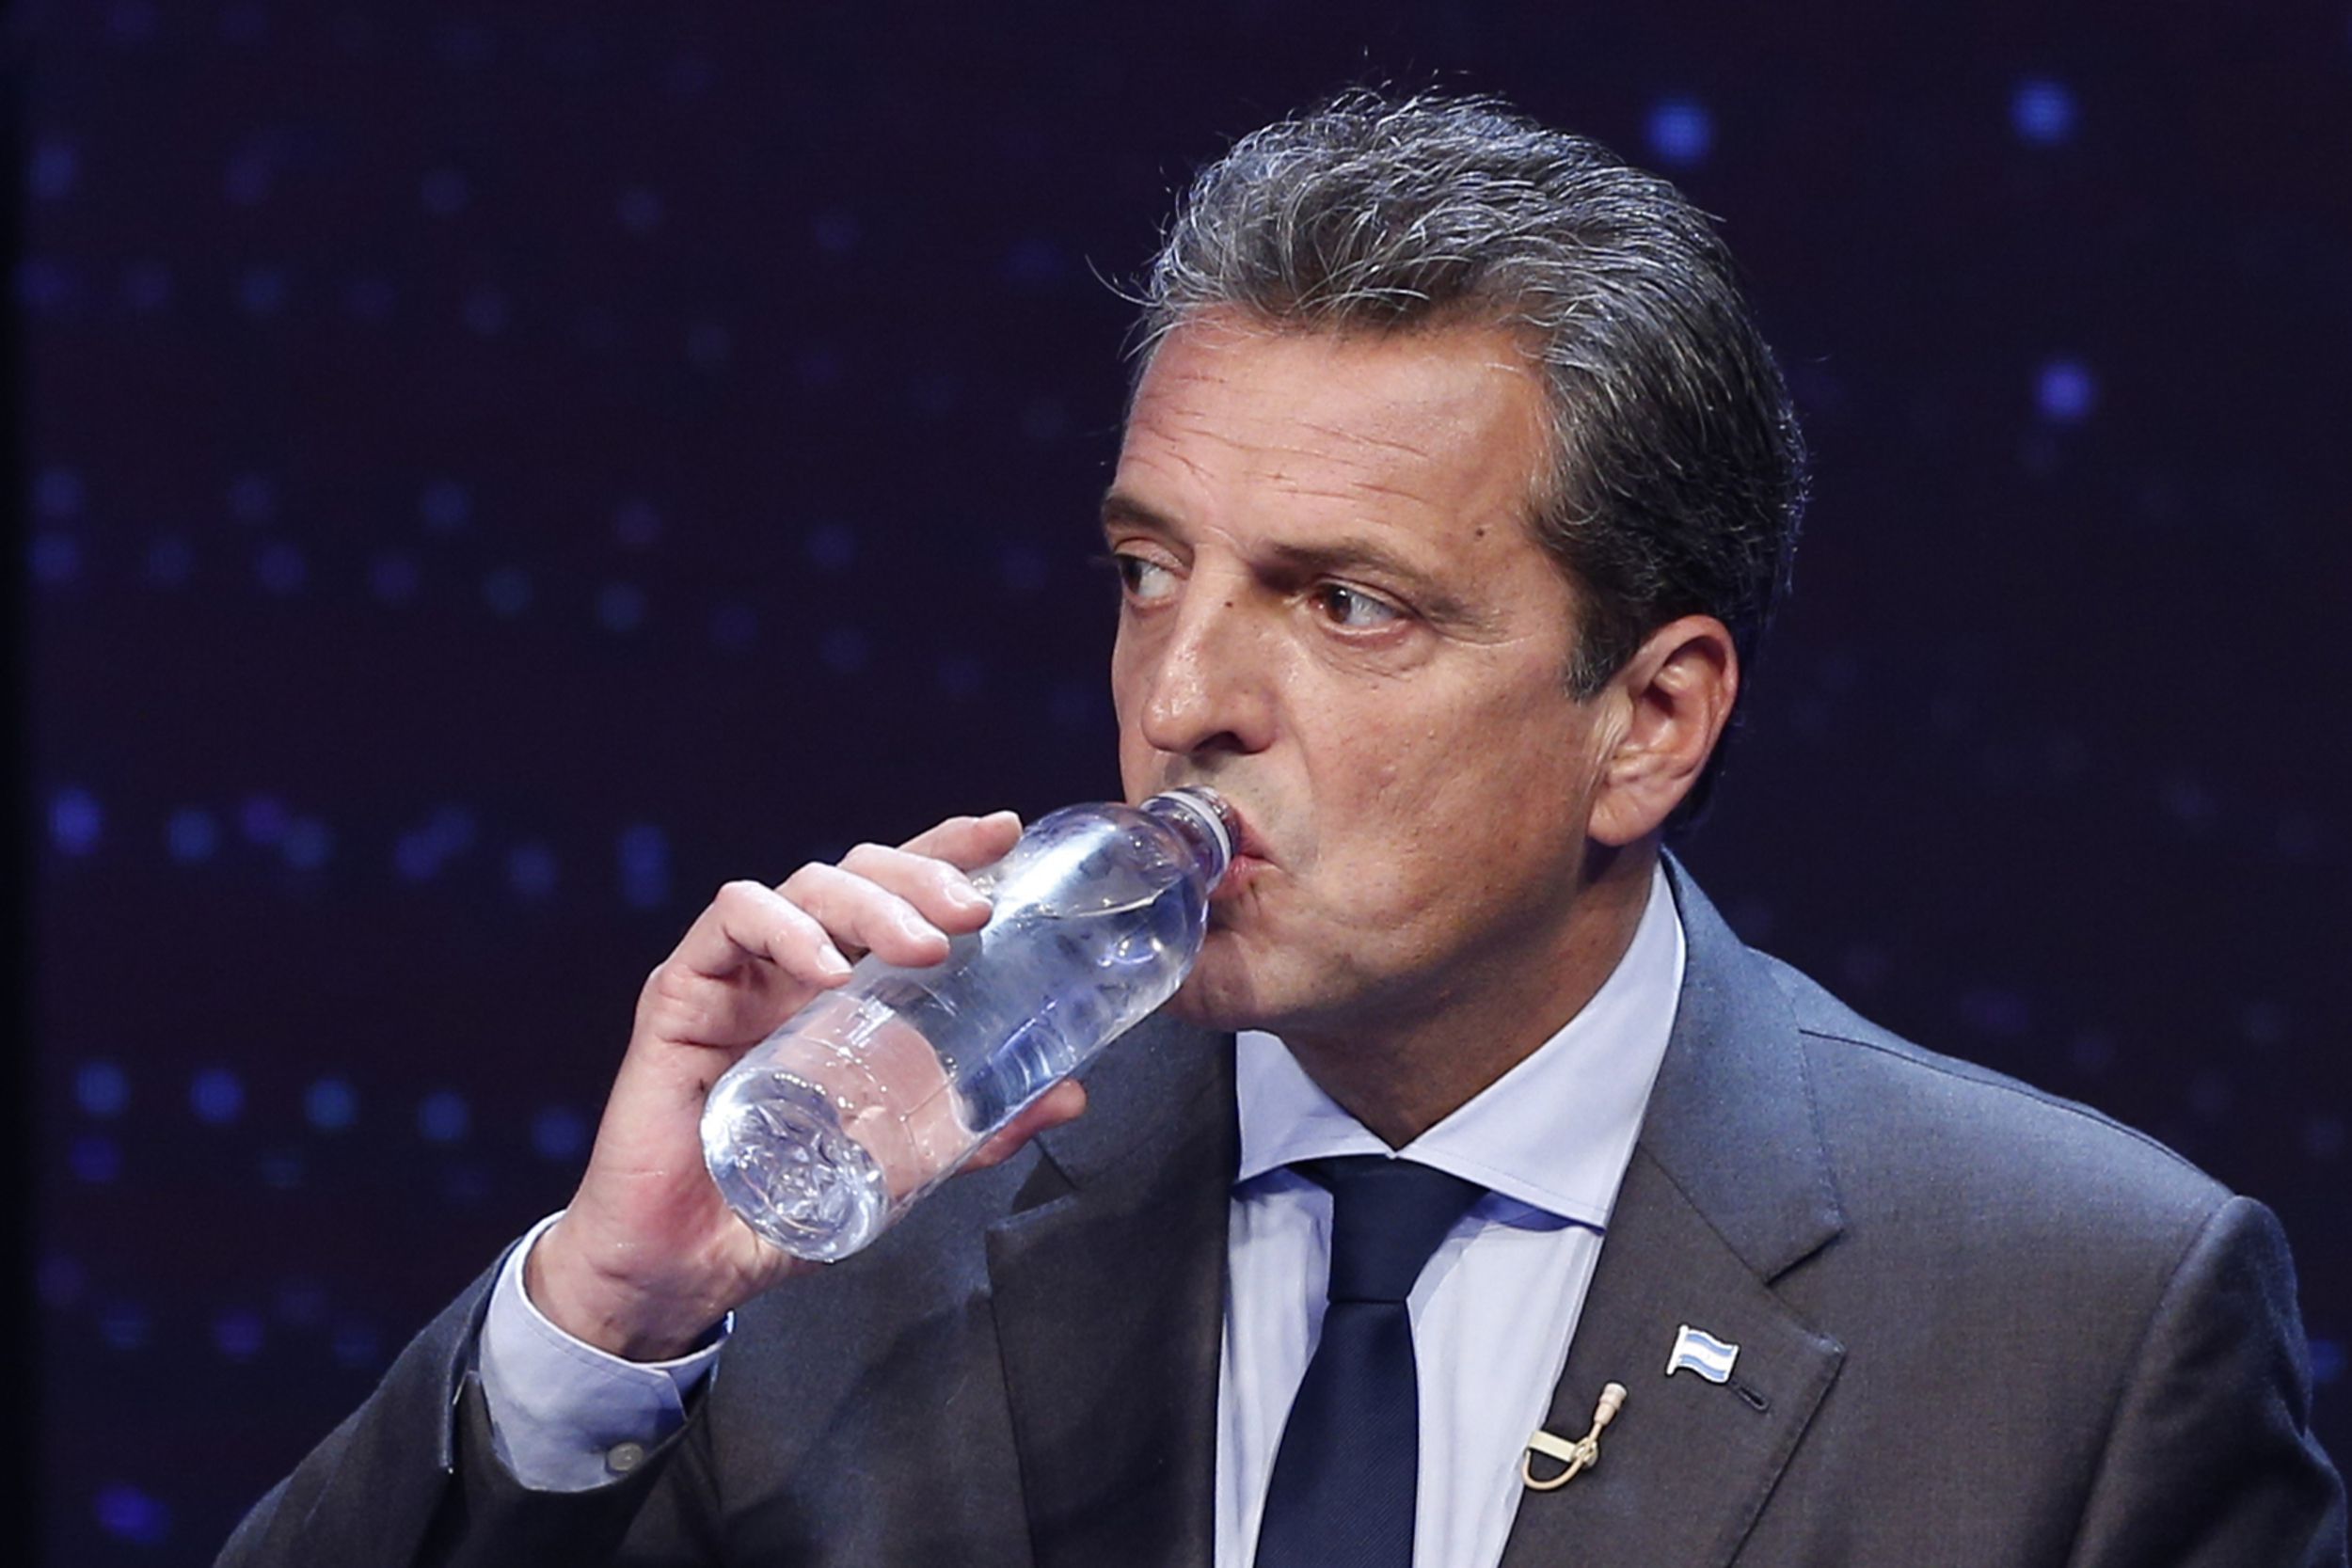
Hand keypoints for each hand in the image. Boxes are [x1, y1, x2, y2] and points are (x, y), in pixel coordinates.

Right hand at [527, 811, 1088, 1359]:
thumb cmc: (779, 1203)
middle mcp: (790, 967)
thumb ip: (976, 1125)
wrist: (684, 1269)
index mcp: (842, 988)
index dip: (947, 849)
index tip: (1007, 833)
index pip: (895, 892)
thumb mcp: (899, 1161)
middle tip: (974, 915)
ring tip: (922, 948)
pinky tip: (827, 969)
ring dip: (870, 904)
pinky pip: (728, 925)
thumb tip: (1068, 1095)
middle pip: (857, 874)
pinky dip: (783, 931)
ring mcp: (736, 975)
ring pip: (802, 885)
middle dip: (922, 875)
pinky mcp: (681, 995)